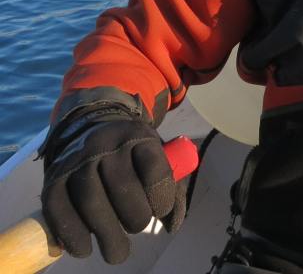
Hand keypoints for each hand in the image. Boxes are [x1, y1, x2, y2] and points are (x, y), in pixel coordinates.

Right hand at [41, 106, 187, 263]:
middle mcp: (105, 144)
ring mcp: (76, 161)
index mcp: (137, 135)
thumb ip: (169, 187)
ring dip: (107, 234)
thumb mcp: (154, 155)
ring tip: (117, 252)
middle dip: (135, 217)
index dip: (161, 195)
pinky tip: (86, 249)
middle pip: (122, 186)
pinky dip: (73, 236)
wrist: (89, 128)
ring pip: (91, 202)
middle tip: (138, 227)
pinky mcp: (52, 179)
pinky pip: (58, 211)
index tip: (161, 210)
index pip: (153, 166)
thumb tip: (172, 224)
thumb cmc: (130, 153)